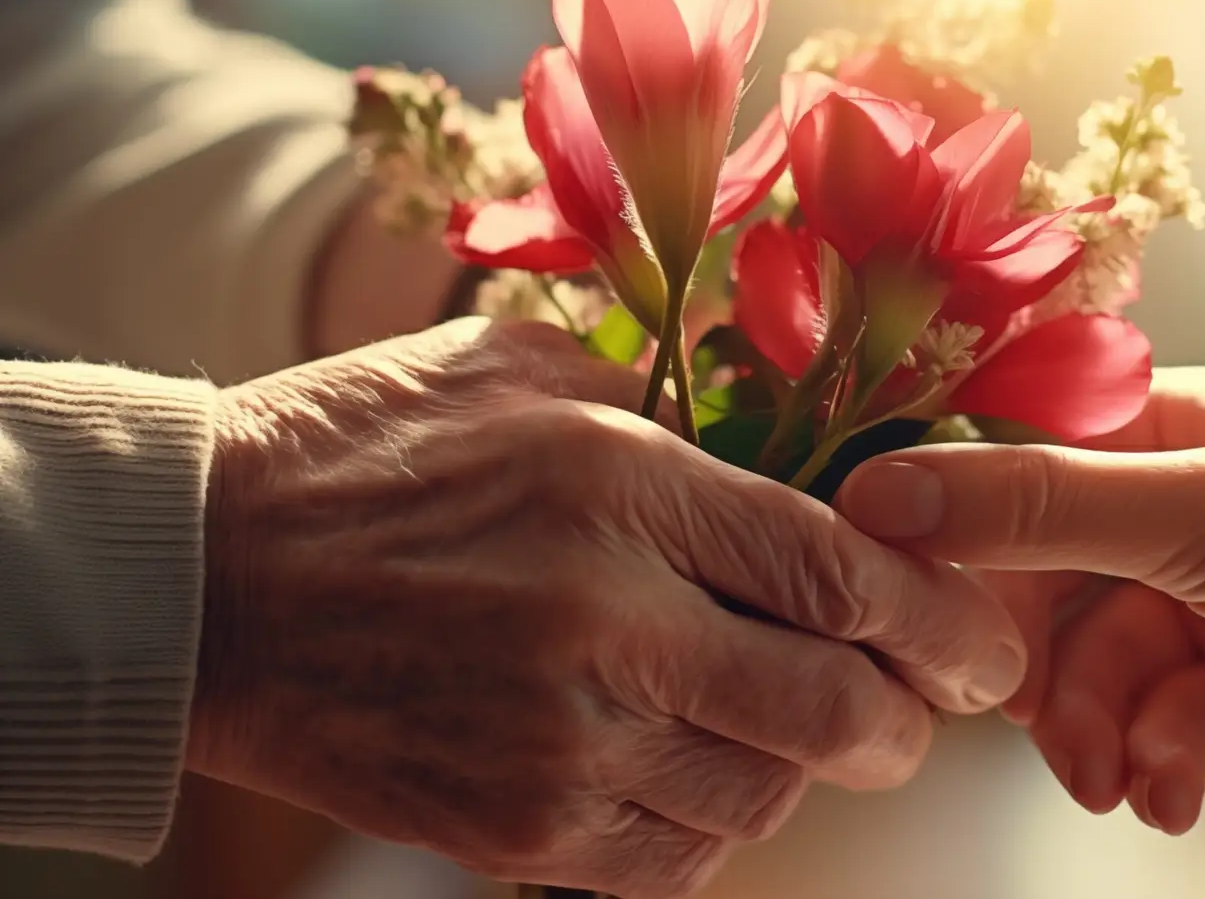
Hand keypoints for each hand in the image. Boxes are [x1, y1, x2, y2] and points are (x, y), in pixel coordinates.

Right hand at [192, 318, 1024, 896]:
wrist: (201, 580)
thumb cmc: (369, 453)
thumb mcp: (525, 373)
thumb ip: (676, 404)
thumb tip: (806, 442)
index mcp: (622, 490)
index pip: (845, 577)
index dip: (944, 621)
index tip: (983, 643)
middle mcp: (607, 625)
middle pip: (834, 711)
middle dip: (906, 718)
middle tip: (916, 703)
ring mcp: (558, 745)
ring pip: (766, 797)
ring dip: (804, 769)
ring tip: (788, 723)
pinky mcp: (512, 831)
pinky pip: (677, 862)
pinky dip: (717, 826)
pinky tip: (698, 771)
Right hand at [836, 367, 1204, 834]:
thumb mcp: (1197, 511)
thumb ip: (1036, 506)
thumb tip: (879, 490)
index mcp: (1170, 430)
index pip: (1017, 457)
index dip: (947, 515)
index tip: (883, 575)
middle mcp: (1182, 516)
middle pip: (1040, 583)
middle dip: (1021, 659)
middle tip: (993, 708)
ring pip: (1090, 679)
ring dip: (1091, 735)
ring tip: (1114, 777)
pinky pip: (1157, 741)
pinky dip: (1158, 771)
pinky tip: (1177, 798)